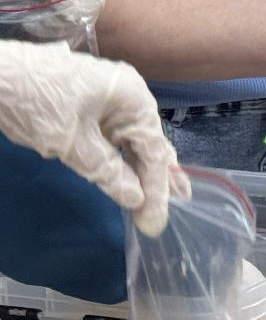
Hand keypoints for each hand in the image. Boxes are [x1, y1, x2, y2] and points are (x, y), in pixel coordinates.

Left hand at [0, 39, 186, 236]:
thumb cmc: (38, 105)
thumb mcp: (71, 144)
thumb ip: (107, 171)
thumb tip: (136, 198)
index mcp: (133, 99)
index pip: (153, 150)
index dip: (156, 189)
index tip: (153, 223)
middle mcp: (129, 95)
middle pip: (149, 142)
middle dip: (159, 177)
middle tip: (174, 208)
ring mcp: (110, 98)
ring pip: (132, 140)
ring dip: (142, 168)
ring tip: (159, 194)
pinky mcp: (90, 104)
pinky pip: (114, 135)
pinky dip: (122, 156)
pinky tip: (129, 171)